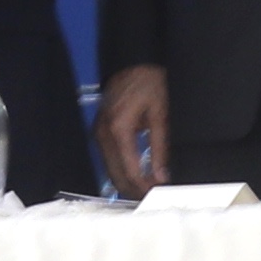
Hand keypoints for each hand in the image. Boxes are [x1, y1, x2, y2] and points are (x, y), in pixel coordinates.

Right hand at [100, 66, 169, 195]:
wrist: (134, 62)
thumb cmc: (149, 82)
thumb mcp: (161, 114)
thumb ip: (160, 147)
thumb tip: (161, 175)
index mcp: (118, 129)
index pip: (129, 170)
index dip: (143, 187)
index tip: (157, 194)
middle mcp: (104, 134)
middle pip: (116, 175)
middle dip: (134, 190)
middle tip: (153, 198)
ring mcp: (99, 133)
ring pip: (110, 170)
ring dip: (127, 182)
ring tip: (147, 190)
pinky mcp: (100, 132)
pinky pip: (109, 159)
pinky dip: (121, 170)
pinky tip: (135, 176)